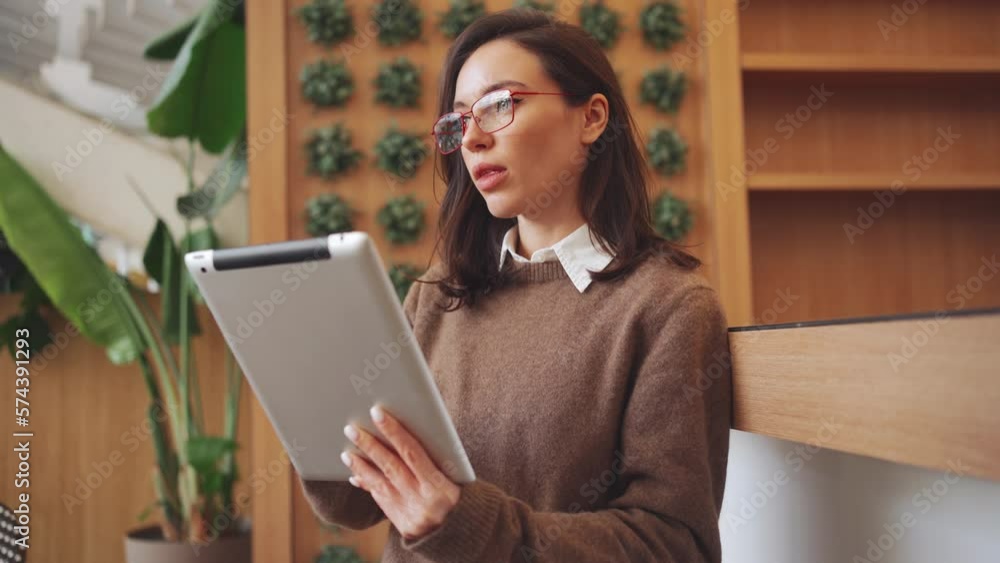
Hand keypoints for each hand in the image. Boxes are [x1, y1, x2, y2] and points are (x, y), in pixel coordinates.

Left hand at [341, 405, 461, 540]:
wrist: (467, 533)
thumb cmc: (461, 493)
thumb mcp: (454, 475)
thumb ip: (432, 458)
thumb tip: (400, 434)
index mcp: (440, 486)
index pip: (412, 453)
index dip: (394, 432)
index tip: (377, 413)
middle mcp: (423, 502)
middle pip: (391, 468)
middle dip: (369, 446)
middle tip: (351, 429)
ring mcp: (411, 516)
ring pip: (381, 485)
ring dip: (362, 466)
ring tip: (347, 452)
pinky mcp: (403, 526)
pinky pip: (381, 501)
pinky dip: (369, 485)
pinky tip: (356, 474)